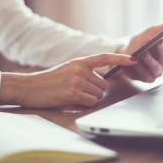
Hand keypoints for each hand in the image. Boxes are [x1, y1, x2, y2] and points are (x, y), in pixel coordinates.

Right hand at [0, 53, 138, 107]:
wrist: (28, 87)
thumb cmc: (49, 82)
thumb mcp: (68, 70)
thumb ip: (84, 72)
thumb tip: (101, 83)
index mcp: (80, 61)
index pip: (105, 57)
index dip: (121, 58)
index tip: (134, 58)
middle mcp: (80, 69)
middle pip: (104, 85)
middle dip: (95, 92)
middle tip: (78, 92)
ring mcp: (76, 80)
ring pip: (98, 95)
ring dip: (89, 99)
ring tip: (72, 95)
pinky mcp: (72, 93)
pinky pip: (90, 102)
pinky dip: (84, 105)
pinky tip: (71, 101)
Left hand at [116, 21, 162, 82]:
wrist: (123, 57)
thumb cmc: (137, 44)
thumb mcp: (146, 34)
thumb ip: (159, 28)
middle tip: (159, 42)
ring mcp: (157, 71)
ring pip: (156, 67)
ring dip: (150, 60)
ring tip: (144, 53)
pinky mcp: (148, 78)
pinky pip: (145, 74)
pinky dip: (139, 67)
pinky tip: (135, 61)